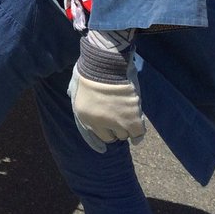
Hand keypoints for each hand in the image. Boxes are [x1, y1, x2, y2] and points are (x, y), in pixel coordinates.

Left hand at [68, 29, 145, 152]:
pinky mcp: (131, 116)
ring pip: (124, 134)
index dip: (98, 142)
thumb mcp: (76, 88)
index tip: (102, 149)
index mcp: (83, 116)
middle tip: (117, 118)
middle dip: (113, 129)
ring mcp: (116, 120)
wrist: (104, 63)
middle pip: (111, 137)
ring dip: (126, 127)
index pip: (91, 137)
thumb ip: (79, 100)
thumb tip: (78, 103)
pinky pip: (138, 133)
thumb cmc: (89, 71)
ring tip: (126, 116)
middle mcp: (99, 122)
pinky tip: (137, 136)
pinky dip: (138, 134)